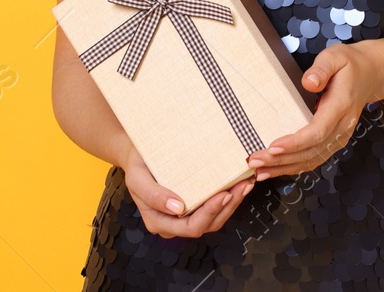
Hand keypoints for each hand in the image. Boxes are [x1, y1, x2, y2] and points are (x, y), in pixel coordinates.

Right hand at [121, 144, 254, 237]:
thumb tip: (177, 208)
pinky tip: (240, 183)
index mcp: (159, 222)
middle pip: (207, 225)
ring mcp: (185, 216)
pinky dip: (229, 197)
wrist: (138, 155)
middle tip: (243, 186)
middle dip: (227, 207)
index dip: (210, 213)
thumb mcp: (137, 178)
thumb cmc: (138, 165)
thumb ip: (153, 195)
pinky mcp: (195, 205)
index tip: (225, 194)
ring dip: (233, 203)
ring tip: (246, 183)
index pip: (190, 227)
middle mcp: (173, 224)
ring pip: (215, 219)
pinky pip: (214, 208)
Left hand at [245, 41, 380, 179]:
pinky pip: (313, 159)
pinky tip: (274, 169)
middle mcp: (341, 127)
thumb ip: (322, 68)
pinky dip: (293, 167)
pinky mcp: (333, 141)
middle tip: (254, 161)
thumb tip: (309, 83)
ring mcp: (338, 137)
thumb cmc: (349, 64)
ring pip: (311, 160)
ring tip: (258, 171)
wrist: (370, 75)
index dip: (295, 143)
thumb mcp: (335, 56)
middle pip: (311, 151)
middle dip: (281, 160)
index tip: (273, 147)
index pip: (318, 131)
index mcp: (341, 106)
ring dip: (284, 168)